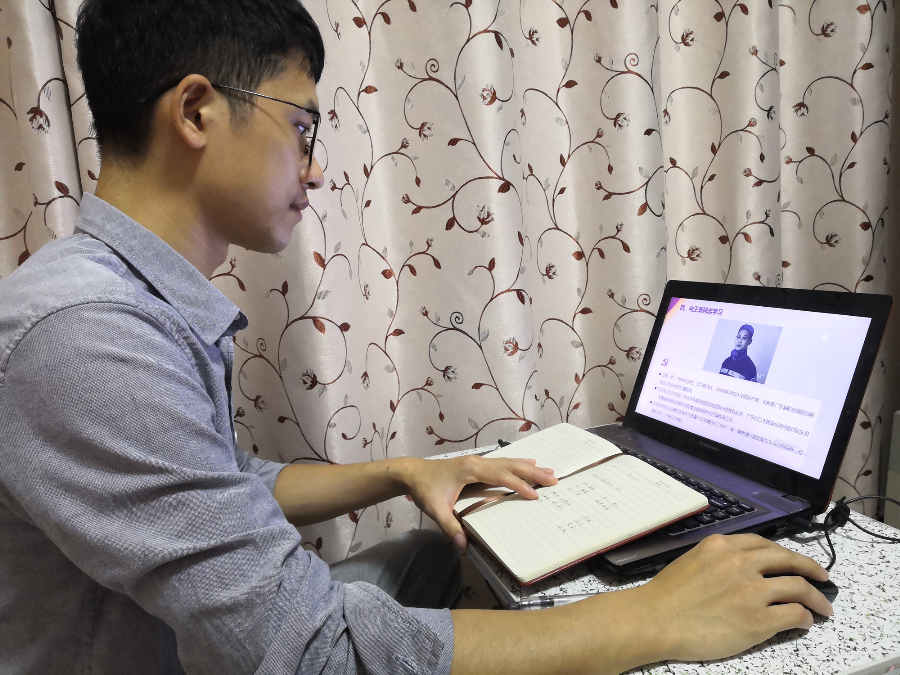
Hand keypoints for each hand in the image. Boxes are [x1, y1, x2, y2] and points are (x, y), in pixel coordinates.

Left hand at [401, 456, 556, 549]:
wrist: (413, 473)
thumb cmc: (424, 489)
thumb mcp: (435, 510)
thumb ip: (450, 527)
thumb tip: (463, 546)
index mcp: (471, 470)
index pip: (501, 477)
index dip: (519, 486)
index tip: (535, 496)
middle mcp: (478, 462)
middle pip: (511, 465)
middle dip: (533, 472)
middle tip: (554, 478)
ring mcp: (478, 461)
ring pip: (509, 462)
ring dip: (529, 466)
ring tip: (548, 470)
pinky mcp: (476, 464)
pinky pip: (502, 463)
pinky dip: (518, 464)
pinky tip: (527, 463)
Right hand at [637, 533, 832, 661]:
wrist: (656, 619)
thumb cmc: (667, 595)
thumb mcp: (693, 560)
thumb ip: (720, 559)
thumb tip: (743, 570)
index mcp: (723, 546)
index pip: (765, 544)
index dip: (786, 553)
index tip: (795, 560)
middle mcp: (741, 563)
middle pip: (789, 560)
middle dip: (811, 568)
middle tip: (822, 577)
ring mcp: (752, 591)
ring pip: (798, 587)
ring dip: (816, 597)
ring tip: (823, 607)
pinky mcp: (758, 619)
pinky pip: (794, 614)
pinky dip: (805, 617)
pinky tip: (805, 622)